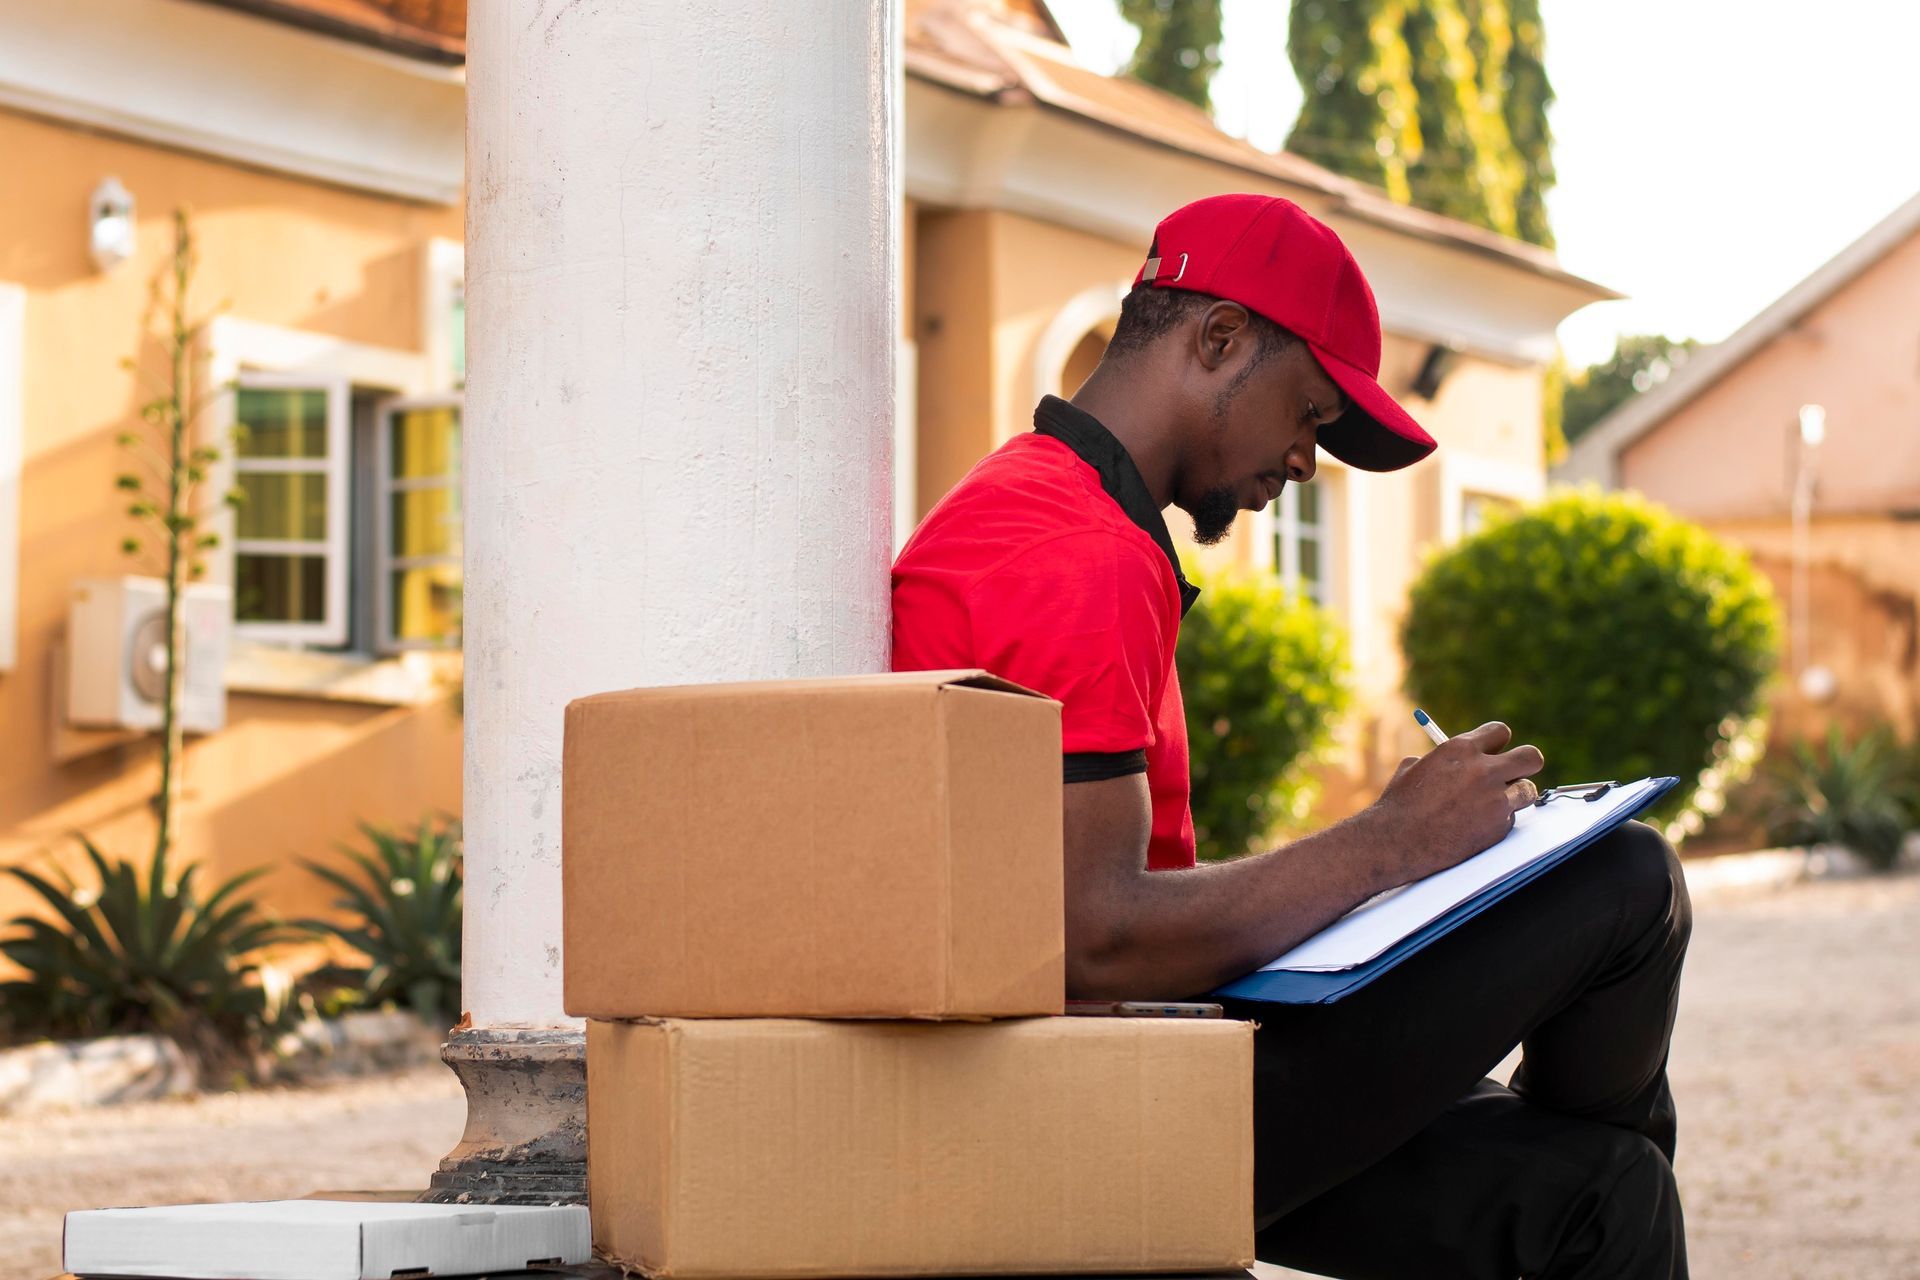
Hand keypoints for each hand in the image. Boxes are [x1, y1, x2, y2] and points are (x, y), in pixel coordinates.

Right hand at [1369, 722, 1544, 882]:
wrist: (1396, 841)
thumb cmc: (1400, 804)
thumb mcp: (1415, 768)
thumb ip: (1444, 759)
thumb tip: (1457, 760)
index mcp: (1461, 748)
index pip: (1500, 732)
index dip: (1497, 743)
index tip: (1493, 752)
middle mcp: (1484, 771)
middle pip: (1531, 756)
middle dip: (1525, 763)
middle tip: (1515, 772)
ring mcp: (1495, 800)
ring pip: (1528, 789)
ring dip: (1516, 794)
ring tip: (1495, 802)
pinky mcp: (1499, 827)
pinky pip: (1512, 817)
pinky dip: (1499, 820)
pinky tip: (1476, 824)